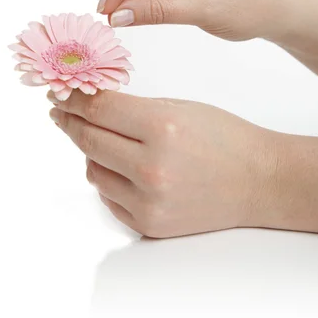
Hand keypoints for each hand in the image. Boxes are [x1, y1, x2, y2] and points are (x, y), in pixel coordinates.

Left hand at [48, 89, 269, 237]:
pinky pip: (108, 197)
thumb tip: (89, 103)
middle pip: (88, 140)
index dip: (75, 98)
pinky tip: (120, 166)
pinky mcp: (149, 225)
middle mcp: (151, 168)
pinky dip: (108, 178)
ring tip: (105, 139)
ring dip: (91, 151)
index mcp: (162, 128)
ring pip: (93, 170)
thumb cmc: (224, 138)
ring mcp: (149, 202)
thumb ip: (132, 108)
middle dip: (69, 121)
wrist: (257, 181)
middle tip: (61, 111)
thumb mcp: (179, 108)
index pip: (100, 108)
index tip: (60, 91)